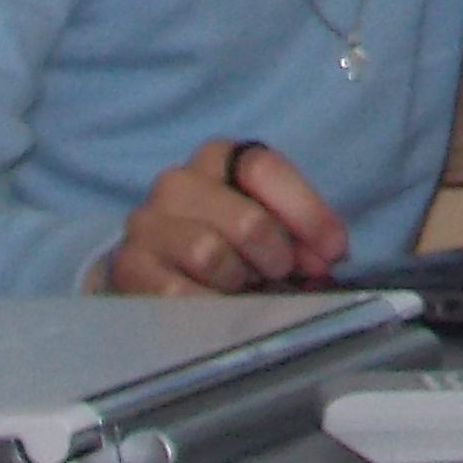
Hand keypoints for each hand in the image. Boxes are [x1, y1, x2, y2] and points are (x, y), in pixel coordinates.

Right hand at [105, 139, 344, 297]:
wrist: (153, 266)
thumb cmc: (223, 236)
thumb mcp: (266, 219)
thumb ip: (299, 229)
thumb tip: (328, 254)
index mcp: (218, 157)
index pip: (264, 169)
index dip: (307, 211)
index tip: (334, 250)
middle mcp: (177, 182)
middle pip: (246, 219)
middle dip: (277, 255)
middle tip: (283, 274)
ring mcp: (146, 223)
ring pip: (210, 254)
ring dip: (239, 279)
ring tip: (243, 285)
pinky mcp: (128, 266)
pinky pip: (178, 292)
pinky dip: (209, 305)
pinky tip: (216, 305)